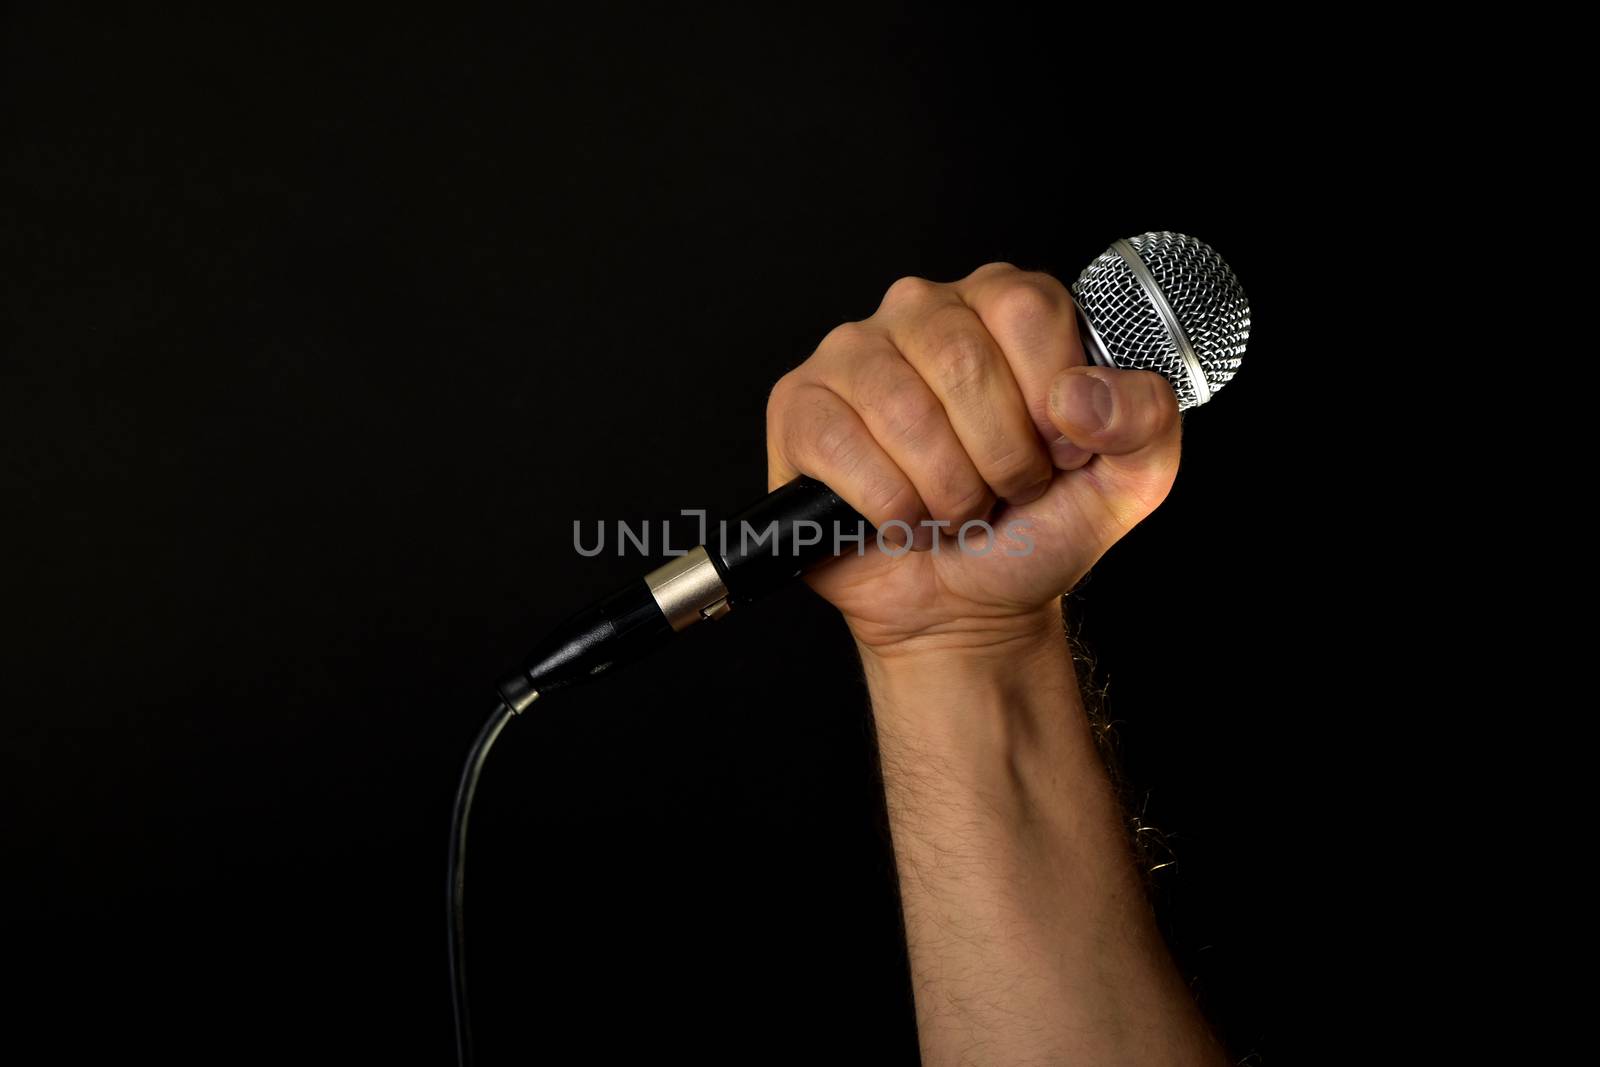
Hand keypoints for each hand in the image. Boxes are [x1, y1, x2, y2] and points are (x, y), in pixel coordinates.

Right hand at [765, 263, 1181, 658]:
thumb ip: (1144, 417)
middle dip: (999, 457)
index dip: (1049, 399)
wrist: (966, 606)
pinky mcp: (800, 406)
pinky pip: (842, 447)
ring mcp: (853, 353)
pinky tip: (900, 516)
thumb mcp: (1127, 478)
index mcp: (1003, 302)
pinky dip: (888, 506)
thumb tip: (1079, 393)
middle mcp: (923, 309)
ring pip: (903, 409)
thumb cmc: (1033, 528)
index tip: (1058, 453)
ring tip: (953, 507)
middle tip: (1002, 490)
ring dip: (944, 489)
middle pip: (963, 360)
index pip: (1027, 310)